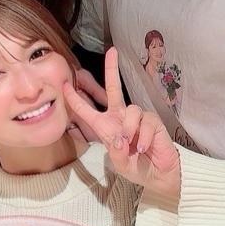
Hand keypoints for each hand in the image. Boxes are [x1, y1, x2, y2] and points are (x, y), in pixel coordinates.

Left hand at [63, 47, 179, 196]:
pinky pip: (145, 121)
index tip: (65, 85)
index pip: (87, 110)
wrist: (159, 174)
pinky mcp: (152, 121)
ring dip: (130, 129)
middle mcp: (120, 117)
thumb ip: (116, 154)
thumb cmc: (136, 168)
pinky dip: (143, 136)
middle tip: (112, 51)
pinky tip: (143, 147)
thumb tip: (119, 138)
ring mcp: (137, 118)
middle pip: (114, 88)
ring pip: (131, 110)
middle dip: (112, 69)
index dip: (76, 98)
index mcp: (106, 126)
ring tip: (133, 146)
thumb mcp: (121, 165)